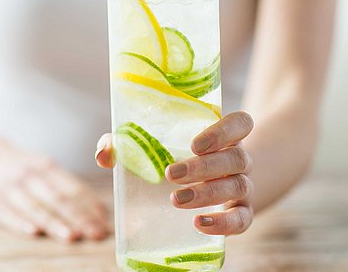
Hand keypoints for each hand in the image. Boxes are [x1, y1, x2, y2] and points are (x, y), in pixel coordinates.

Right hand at [0, 134, 108, 241]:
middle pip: (57, 199)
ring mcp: (6, 186)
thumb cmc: (18, 166)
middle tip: (95, 235)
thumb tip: (98, 210)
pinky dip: (19, 222)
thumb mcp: (41, 166)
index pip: (72, 189)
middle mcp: (28, 175)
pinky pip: (5, 212)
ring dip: (54, 223)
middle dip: (78, 218)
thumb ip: (66, 186)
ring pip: (34, 207)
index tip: (104, 225)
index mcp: (45, 167)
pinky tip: (33, 232)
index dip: (89, 208)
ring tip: (72, 237)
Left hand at [95, 111, 254, 234]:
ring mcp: (244, 186)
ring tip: (176, 199)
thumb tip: (104, 154)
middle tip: (171, 174)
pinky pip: (242, 219)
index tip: (195, 144)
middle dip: (203, 167)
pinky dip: (224, 223)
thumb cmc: (175, 158)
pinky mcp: (241, 213)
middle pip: (236, 158)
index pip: (241, 123)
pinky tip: (199, 223)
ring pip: (238, 186)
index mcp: (223, 135)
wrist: (210, 186)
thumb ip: (125, 144)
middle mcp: (238, 158)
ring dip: (207, 193)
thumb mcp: (153, 147)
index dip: (224, 130)